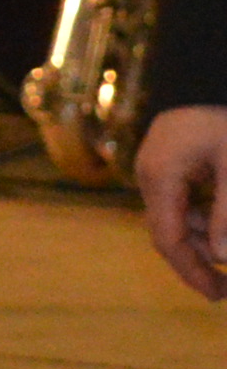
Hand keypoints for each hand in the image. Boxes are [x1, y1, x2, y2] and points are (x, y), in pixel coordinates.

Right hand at [140, 104, 226, 299]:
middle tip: (224, 289)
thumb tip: (225, 257)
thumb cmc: (224, 118)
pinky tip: (221, 227)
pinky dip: (203, 219)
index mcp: (160, 176)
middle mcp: (150, 176)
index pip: (168, 237)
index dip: (191, 270)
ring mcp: (156, 169)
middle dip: (198, 261)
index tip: (217, 295)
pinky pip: (181, 203)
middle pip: (168, 232)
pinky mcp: (168, 164)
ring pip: (176, 219)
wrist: (207, 73)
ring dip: (204, 240)